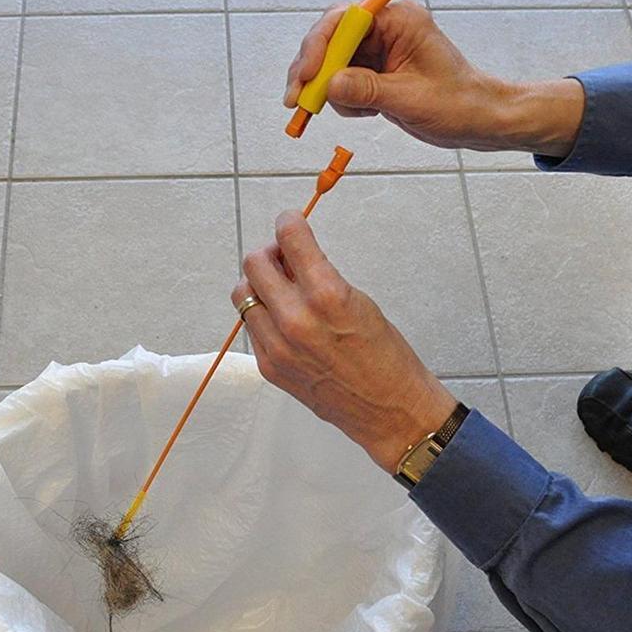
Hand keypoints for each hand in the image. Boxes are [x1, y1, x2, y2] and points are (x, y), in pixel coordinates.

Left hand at [231, 210, 456, 473]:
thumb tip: (291, 255)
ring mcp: (278, 346)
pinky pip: (250, 326)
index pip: (290, 240)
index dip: (288, 223)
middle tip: (284, 258)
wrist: (389, 410)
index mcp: (327, 296)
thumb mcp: (359, 301)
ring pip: (242, 294)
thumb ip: (318, 276)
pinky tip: (283, 319)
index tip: (289, 221)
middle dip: (270, 253)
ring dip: (259, 283)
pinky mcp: (269, 367)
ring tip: (281, 290)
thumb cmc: (386, 356)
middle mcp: (296, 320)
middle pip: (254, 263)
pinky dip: (262, 314)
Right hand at [284, 0, 582, 157]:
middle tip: (297, 102)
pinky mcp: (373, 73)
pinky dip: (343, 101)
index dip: (319, 46)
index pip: (345, 20)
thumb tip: (330, 85)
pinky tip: (367, 113)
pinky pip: (342, 83)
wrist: (476, 120)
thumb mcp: (410, 98)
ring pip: (331, 64)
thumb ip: (368, 90)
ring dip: (327, 90)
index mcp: (398, 21)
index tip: (307, 76)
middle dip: (312, 71)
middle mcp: (384, 30)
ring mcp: (377, 52)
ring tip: (354, 112)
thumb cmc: (456, 103)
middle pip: (329, 40)